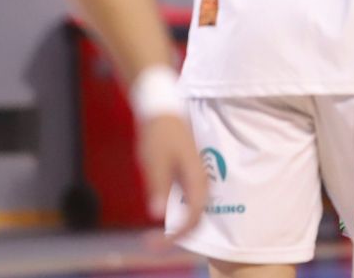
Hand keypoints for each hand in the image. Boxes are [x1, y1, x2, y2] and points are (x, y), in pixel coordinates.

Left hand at [138, 112, 206, 235]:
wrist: (163, 111)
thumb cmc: (160, 134)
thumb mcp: (154, 161)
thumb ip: (158, 187)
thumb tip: (157, 215)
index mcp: (196, 178)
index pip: (195, 216)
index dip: (178, 234)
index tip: (156, 242)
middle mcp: (201, 182)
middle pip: (197, 218)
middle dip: (177, 235)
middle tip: (152, 242)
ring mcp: (196, 179)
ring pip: (193, 212)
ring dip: (177, 226)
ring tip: (154, 235)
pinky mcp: (189, 177)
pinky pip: (188, 204)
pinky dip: (176, 216)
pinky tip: (161, 217)